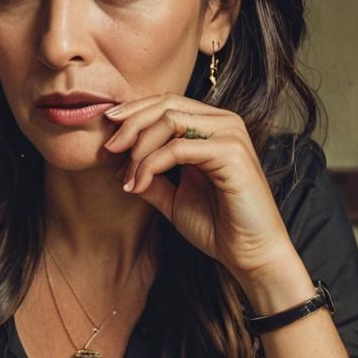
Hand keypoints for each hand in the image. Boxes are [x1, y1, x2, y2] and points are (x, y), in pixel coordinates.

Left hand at [104, 95, 296, 285]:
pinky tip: (140, 186)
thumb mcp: (173, 197)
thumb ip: (150, 176)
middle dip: (130, 125)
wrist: (250, 254)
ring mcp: (230, 134)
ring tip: (128, 178)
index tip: (107, 136)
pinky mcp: (232, 153)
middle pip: (165, 104)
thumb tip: (117, 164)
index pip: (166, 103)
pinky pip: (178, 148)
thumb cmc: (218, 226)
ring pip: (169, 120)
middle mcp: (224, 123)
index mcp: (212, 127)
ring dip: (139, 148)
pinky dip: (151, 165)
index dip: (133, 114)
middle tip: (109, 150)